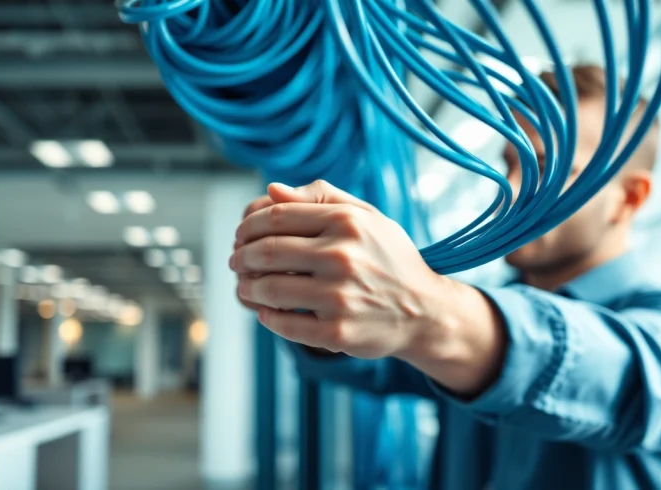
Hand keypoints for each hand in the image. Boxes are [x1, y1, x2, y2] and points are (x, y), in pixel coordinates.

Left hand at [230, 180, 443, 358]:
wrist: (424, 310)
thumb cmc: (389, 259)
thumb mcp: (367, 217)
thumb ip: (321, 198)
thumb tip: (271, 190)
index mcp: (347, 222)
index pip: (276, 216)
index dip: (248, 225)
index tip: (240, 234)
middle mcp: (342, 256)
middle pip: (267, 251)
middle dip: (241, 256)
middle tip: (236, 261)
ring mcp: (339, 297)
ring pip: (269, 289)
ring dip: (247, 287)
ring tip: (245, 285)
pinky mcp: (337, 332)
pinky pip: (284, 323)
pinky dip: (267, 316)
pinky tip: (266, 310)